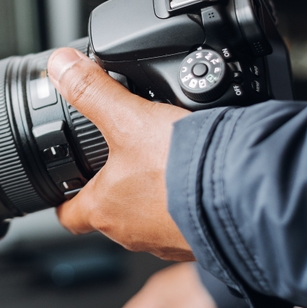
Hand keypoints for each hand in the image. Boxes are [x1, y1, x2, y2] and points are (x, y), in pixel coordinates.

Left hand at [48, 47, 192, 260]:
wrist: (245, 196)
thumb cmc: (184, 170)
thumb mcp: (129, 119)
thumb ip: (93, 90)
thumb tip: (62, 66)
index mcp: (106, 209)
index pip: (69, 216)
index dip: (63, 201)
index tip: (64, 190)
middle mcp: (133, 233)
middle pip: (111, 216)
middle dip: (112, 192)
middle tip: (118, 165)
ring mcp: (168, 241)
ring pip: (149, 221)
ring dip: (151, 198)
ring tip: (162, 166)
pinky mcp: (200, 240)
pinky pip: (185, 223)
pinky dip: (185, 204)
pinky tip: (197, 180)